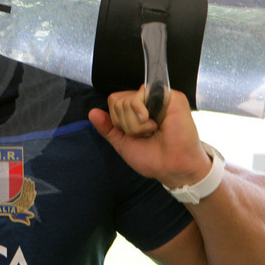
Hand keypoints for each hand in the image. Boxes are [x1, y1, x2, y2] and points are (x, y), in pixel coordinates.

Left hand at [88, 87, 211, 189]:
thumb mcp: (123, 143)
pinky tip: (155, 125)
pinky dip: (141, 117)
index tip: (135, 134)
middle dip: (126, 124)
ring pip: (126, 101)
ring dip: (135, 124)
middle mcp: (148, 100)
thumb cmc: (153, 158)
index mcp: (138, 108)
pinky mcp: (171, 96)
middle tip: (146, 134)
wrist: (172, 169)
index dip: (118, 121)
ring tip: (153, 131)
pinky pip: (140, 96)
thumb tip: (92, 112)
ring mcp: (160, 96)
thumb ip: (107, 127)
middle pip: (117, 101)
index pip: (114, 102)